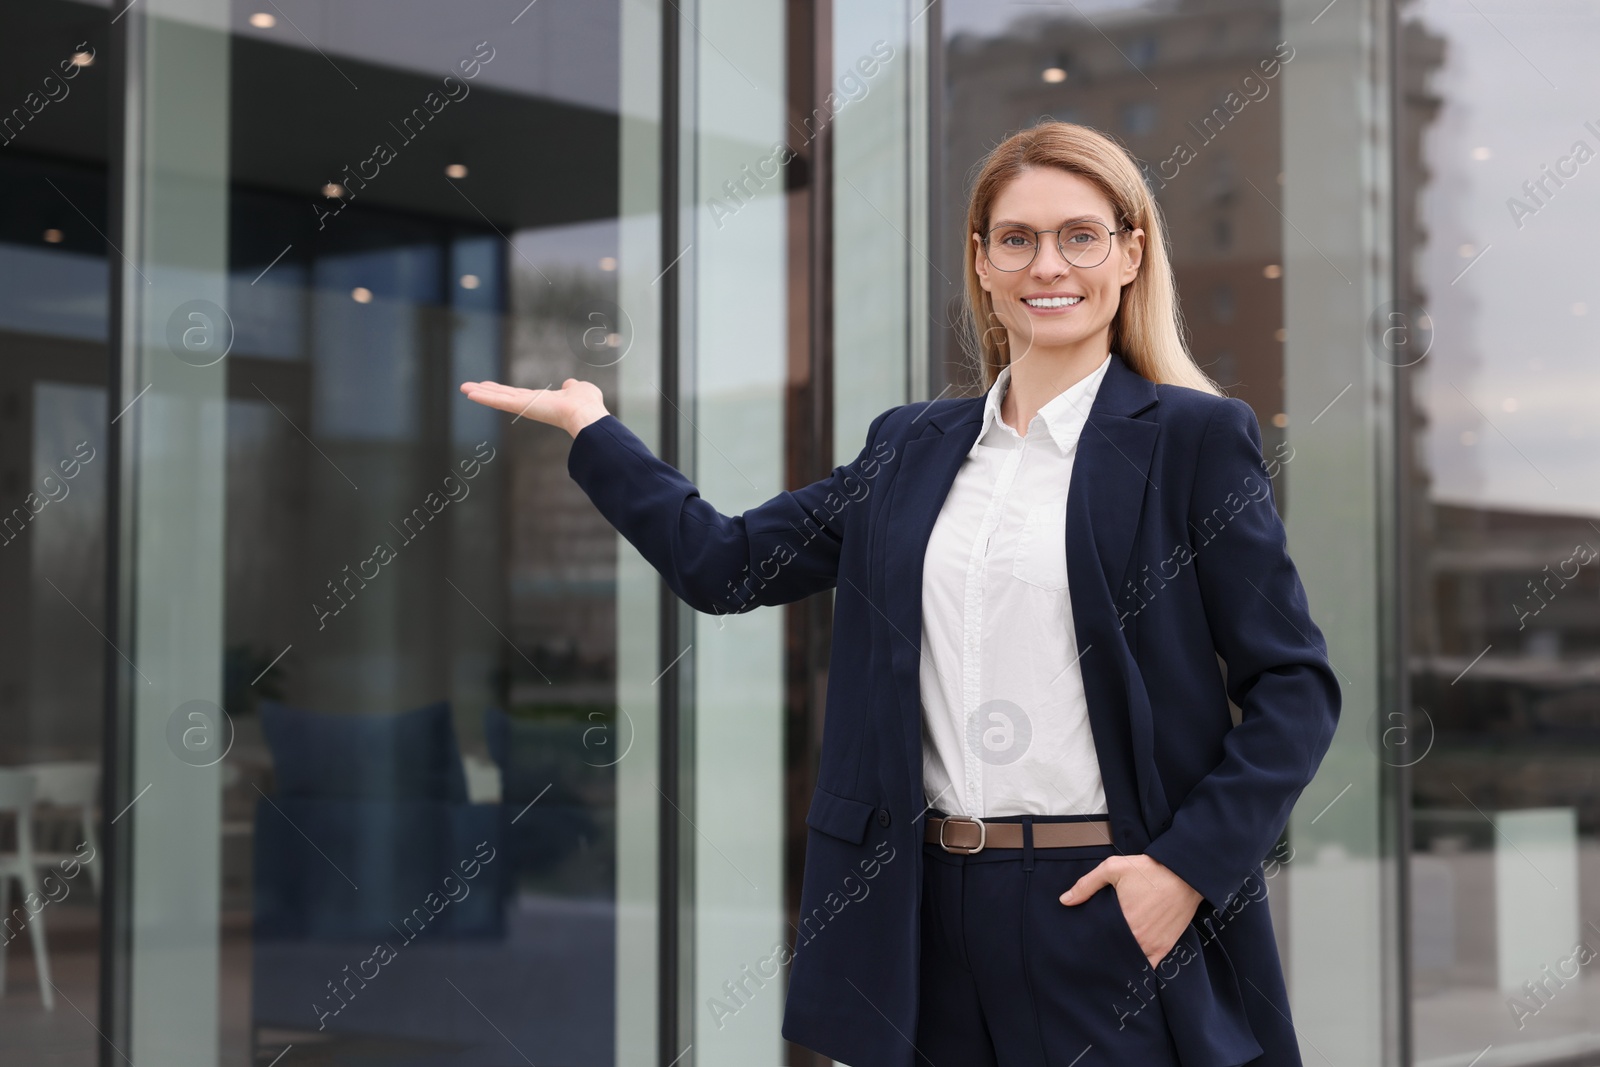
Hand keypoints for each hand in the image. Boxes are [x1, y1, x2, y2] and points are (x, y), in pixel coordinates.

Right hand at [458, 378, 609, 437]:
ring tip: (463, 388)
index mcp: (543, 400)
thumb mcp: (579, 389)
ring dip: (480, 393)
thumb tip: (570, 384)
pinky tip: (469, 392)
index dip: (504, 390)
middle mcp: (531, 405)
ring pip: (498, 399)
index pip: (518, 395)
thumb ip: (572, 387)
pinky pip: (499, 401)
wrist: (586, 414)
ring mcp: (525, 406)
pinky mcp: (522, 406)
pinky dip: (484, 396)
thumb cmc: (587, 404)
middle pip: (503, 396)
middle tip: (468, 388)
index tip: (490, 387)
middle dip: (486, 392)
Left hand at [1059, 854, 1200, 969]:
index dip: (1089, 946)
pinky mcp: (1165, 947)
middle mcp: (1138, 938)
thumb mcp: (1114, 868)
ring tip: (1108, 961)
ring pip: (1130, 963)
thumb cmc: (1149, 871)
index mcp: (1122, 922)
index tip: (1081, 946)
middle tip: (1092, 955)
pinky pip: (1150, 967)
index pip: (1099, 942)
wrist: (1185, 875)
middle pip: (1114, 954)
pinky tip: (1130, 967)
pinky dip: (1140, 968)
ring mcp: (1152, 945)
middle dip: (1103, 955)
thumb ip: (1087, 884)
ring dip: (1120, 962)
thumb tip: (1065, 900)